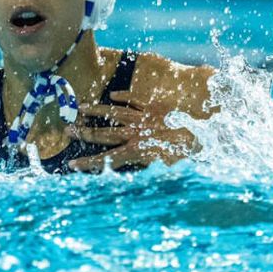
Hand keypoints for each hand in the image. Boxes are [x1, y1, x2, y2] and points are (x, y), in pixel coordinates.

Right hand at [65, 90, 199, 171]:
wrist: (205, 128)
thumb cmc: (188, 153)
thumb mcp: (166, 168)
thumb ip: (146, 170)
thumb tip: (129, 175)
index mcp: (137, 151)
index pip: (107, 160)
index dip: (88, 164)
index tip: (71, 165)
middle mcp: (136, 133)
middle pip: (104, 133)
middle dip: (84, 133)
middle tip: (67, 130)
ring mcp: (144, 117)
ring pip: (114, 113)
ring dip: (97, 111)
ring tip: (80, 109)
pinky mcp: (155, 105)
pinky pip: (135, 99)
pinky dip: (124, 96)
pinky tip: (113, 95)